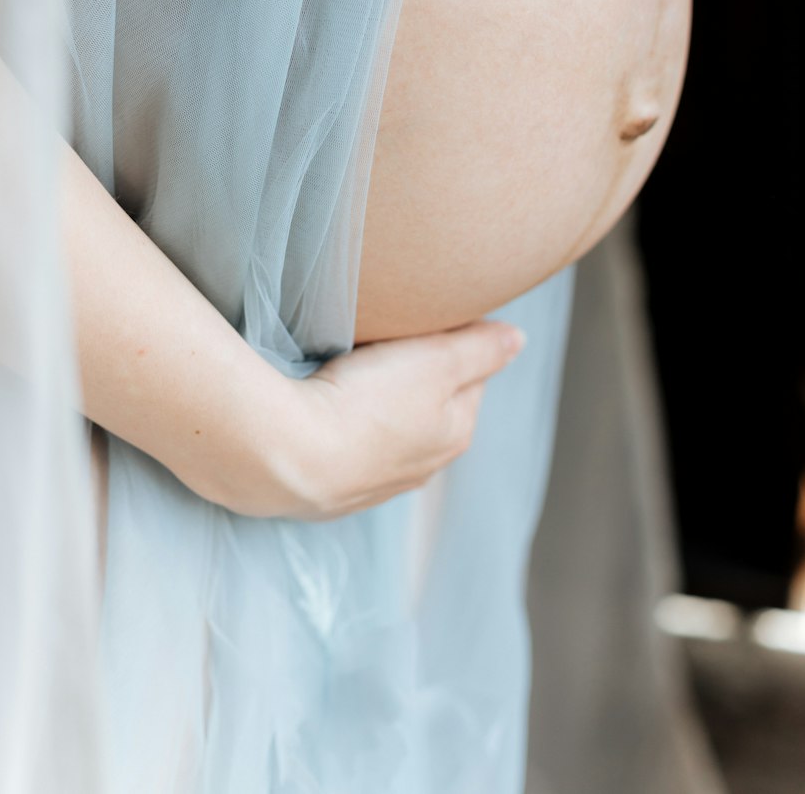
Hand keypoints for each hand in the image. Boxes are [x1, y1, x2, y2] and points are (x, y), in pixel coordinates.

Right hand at [268, 320, 525, 520]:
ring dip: (376, 400)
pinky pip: (347, 445)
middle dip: (414, 372)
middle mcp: (422, 465)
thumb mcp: (436, 360)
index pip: (469, 374)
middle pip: (428, 402)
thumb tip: (518, 339)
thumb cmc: (367, 402)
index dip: (451, 340)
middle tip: (385, 339)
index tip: (423, 318)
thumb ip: (481, 348)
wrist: (287, 455)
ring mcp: (373, 481)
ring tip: (350, 368)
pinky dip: (342, 423)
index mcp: (455, 432)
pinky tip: (324, 405)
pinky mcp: (330, 486)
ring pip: (386, 425)